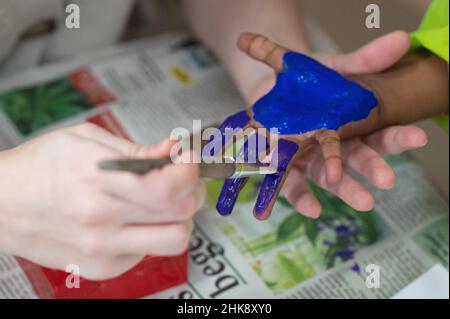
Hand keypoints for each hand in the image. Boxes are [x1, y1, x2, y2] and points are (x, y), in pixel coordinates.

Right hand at [0, 123, 204, 279]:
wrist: (1, 205)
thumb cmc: (40, 166)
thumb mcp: (85, 139)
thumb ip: (136, 150)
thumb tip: (174, 151)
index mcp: (95, 181)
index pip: (165, 188)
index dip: (190, 172)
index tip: (189, 159)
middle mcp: (101, 222)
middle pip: (180, 215)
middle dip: (192, 191)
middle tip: (181, 177)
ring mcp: (103, 251)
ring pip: (174, 240)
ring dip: (179, 217)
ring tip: (163, 202)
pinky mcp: (103, 268)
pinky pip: (150, 251)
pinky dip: (153, 232)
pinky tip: (133, 218)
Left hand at [248, 31, 427, 217]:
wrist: (271, 89)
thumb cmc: (309, 83)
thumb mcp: (335, 68)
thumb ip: (363, 60)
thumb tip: (402, 39)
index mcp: (353, 125)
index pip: (380, 134)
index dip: (399, 137)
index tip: (418, 139)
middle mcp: (335, 148)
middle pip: (359, 159)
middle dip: (373, 168)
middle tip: (388, 179)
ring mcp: (311, 160)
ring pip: (331, 179)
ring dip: (346, 190)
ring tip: (363, 202)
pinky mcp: (285, 168)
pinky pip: (294, 186)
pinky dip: (302, 198)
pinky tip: (313, 209)